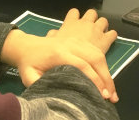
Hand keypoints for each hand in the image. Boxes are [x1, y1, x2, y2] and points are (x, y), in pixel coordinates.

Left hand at [0, 10, 118, 102]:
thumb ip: (38, 84)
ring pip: (97, 54)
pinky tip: (106, 80)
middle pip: (94, 57)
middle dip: (105, 78)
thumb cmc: (28, 63)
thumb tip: (52, 97)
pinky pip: (96, 51)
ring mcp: (75, 41)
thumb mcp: (28, 75)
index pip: (81, 64)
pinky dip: (104, 65)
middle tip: (111, 97)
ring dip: (107, 72)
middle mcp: (70, 44)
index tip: (101, 95)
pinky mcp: (79, 42)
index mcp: (58, 52)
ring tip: (111, 92)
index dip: (94, 79)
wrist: (27, 45)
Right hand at [46, 8, 116, 53]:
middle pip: (91, 13)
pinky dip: (112, 36)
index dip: (76, 16)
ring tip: (101, 33)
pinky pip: (113, 33)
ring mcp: (96, 30)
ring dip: (103, 26)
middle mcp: (84, 23)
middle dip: (92, 19)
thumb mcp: (53, 42)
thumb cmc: (61, 53)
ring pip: (103, 20)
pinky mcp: (105, 39)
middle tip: (91, 28)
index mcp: (71, 23)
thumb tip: (53, 34)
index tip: (76, 22)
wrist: (73, 61)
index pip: (74, 12)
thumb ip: (53, 35)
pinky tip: (109, 41)